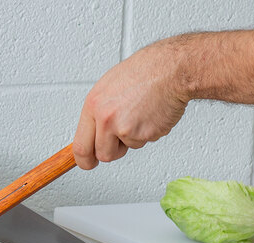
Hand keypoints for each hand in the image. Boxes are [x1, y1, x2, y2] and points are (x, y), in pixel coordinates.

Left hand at [73, 40, 189, 169]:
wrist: (173, 68)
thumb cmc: (146, 71)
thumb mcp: (110, 86)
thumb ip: (98, 112)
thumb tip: (92, 132)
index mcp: (94, 104)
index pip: (80, 146)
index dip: (84, 160)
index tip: (87, 163)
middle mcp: (106, 117)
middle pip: (102, 154)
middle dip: (111, 152)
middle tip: (118, 142)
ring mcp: (124, 127)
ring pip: (124, 149)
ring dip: (131, 140)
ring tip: (138, 115)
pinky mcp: (143, 134)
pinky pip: (142, 143)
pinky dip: (147, 133)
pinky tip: (150, 114)